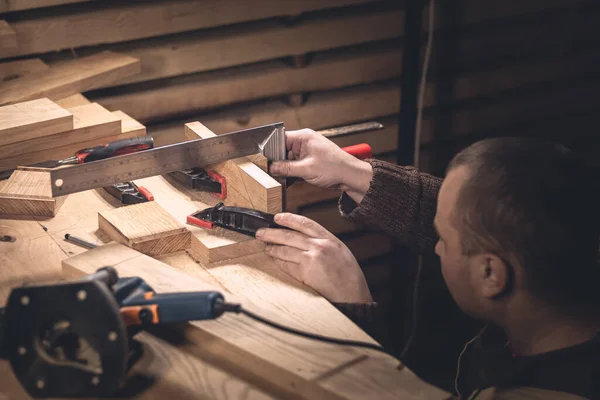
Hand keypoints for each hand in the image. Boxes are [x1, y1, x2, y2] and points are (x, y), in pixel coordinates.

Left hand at [256, 212, 372, 302]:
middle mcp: (319, 246)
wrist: (352, 294)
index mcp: (329, 239)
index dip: (289, 218)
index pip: (305, 223)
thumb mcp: (340, 251)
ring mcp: (311, 259)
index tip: (277, 217)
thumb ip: (323, 242)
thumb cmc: (349, 275)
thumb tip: (304, 238)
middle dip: (272, 233)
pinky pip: (287, 265)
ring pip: (285, 250)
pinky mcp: (305, 273)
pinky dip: (279, 262)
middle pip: (289, 235)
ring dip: (273, 248)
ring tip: (266, 247)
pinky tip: (275, 260)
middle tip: (261, 232)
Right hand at [270, 129, 372, 202]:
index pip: (280, 138)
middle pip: (282, 150)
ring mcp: (306, 152)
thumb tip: (271, 167)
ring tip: (284, 176)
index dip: (270, 149)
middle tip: (272, 171)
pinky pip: (294, 165)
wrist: (349, 177)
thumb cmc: (335, 167)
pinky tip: (289, 178)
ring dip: (284, 168)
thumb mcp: (306, 169)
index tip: (264, 159)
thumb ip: (286, 168)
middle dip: (277, 161)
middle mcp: (304, 142)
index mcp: (304, 137)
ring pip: (287, 159)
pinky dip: (291, 172)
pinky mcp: (308, 161)